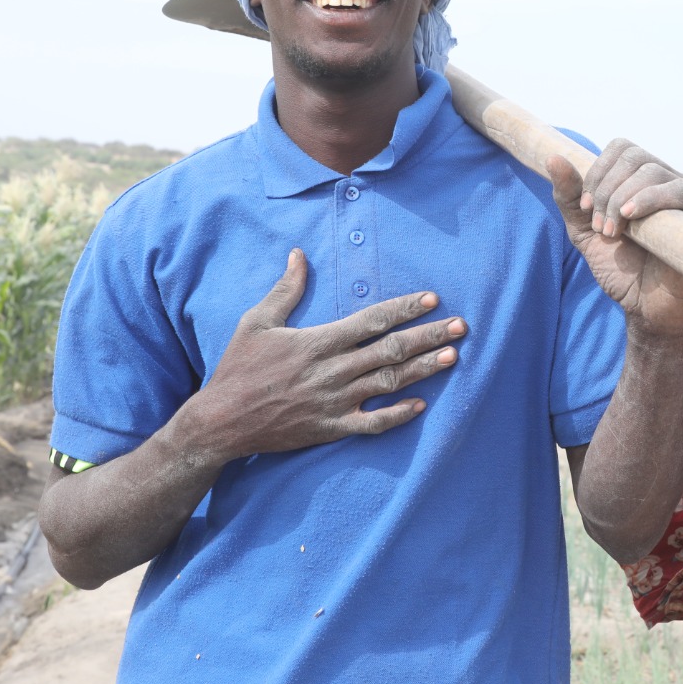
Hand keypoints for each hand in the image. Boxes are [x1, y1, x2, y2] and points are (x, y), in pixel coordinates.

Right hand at [183, 249, 465, 460]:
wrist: (221, 422)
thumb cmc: (238, 367)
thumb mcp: (257, 322)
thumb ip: (285, 290)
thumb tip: (298, 254)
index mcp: (318, 342)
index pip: (372, 321)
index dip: (404, 309)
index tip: (432, 300)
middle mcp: (332, 370)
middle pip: (391, 350)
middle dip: (429, 336)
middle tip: (461, 326)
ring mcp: (334, 401)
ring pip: (389, 383)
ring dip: (424, 370)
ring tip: (453, 357)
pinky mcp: (331, 428)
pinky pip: (372, 423)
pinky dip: (398, 415)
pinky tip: (422, 405)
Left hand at [546, 139, 682, 335]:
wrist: (645, 307)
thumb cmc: (620, 268)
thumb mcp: (584, 231)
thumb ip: (570, 198)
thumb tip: (554, 158)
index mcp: (642, 178)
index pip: (622, 148)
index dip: (598, 172)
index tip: (585, 208)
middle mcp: (668, 180)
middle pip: (634, 157)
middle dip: (606, 190)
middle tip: (599, 226)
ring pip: (653, 171)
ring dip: (622, 199)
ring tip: (612, 231)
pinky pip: (681, 190)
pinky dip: (651, 198)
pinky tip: (631, 216)